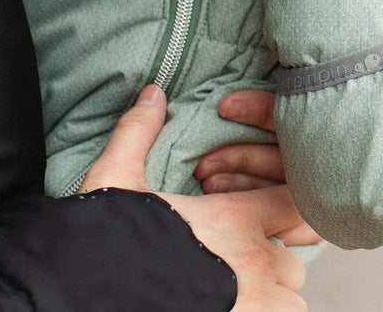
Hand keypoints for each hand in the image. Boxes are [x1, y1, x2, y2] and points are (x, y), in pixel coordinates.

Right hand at [83, 86, 307, 309]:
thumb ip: (139, 132)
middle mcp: (254, 264)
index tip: (258, 216)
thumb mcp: (116, 179)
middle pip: (292, 263)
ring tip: (238, 291)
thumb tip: (152, 92)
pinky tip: (232, 309)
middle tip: (238, 263)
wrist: (90, 299)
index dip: (282, 208)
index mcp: (233, 219)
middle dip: (272, 262)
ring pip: (292, 302)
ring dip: (273, 297)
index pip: (293, 204)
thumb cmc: (106, 242)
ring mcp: (254, 307)